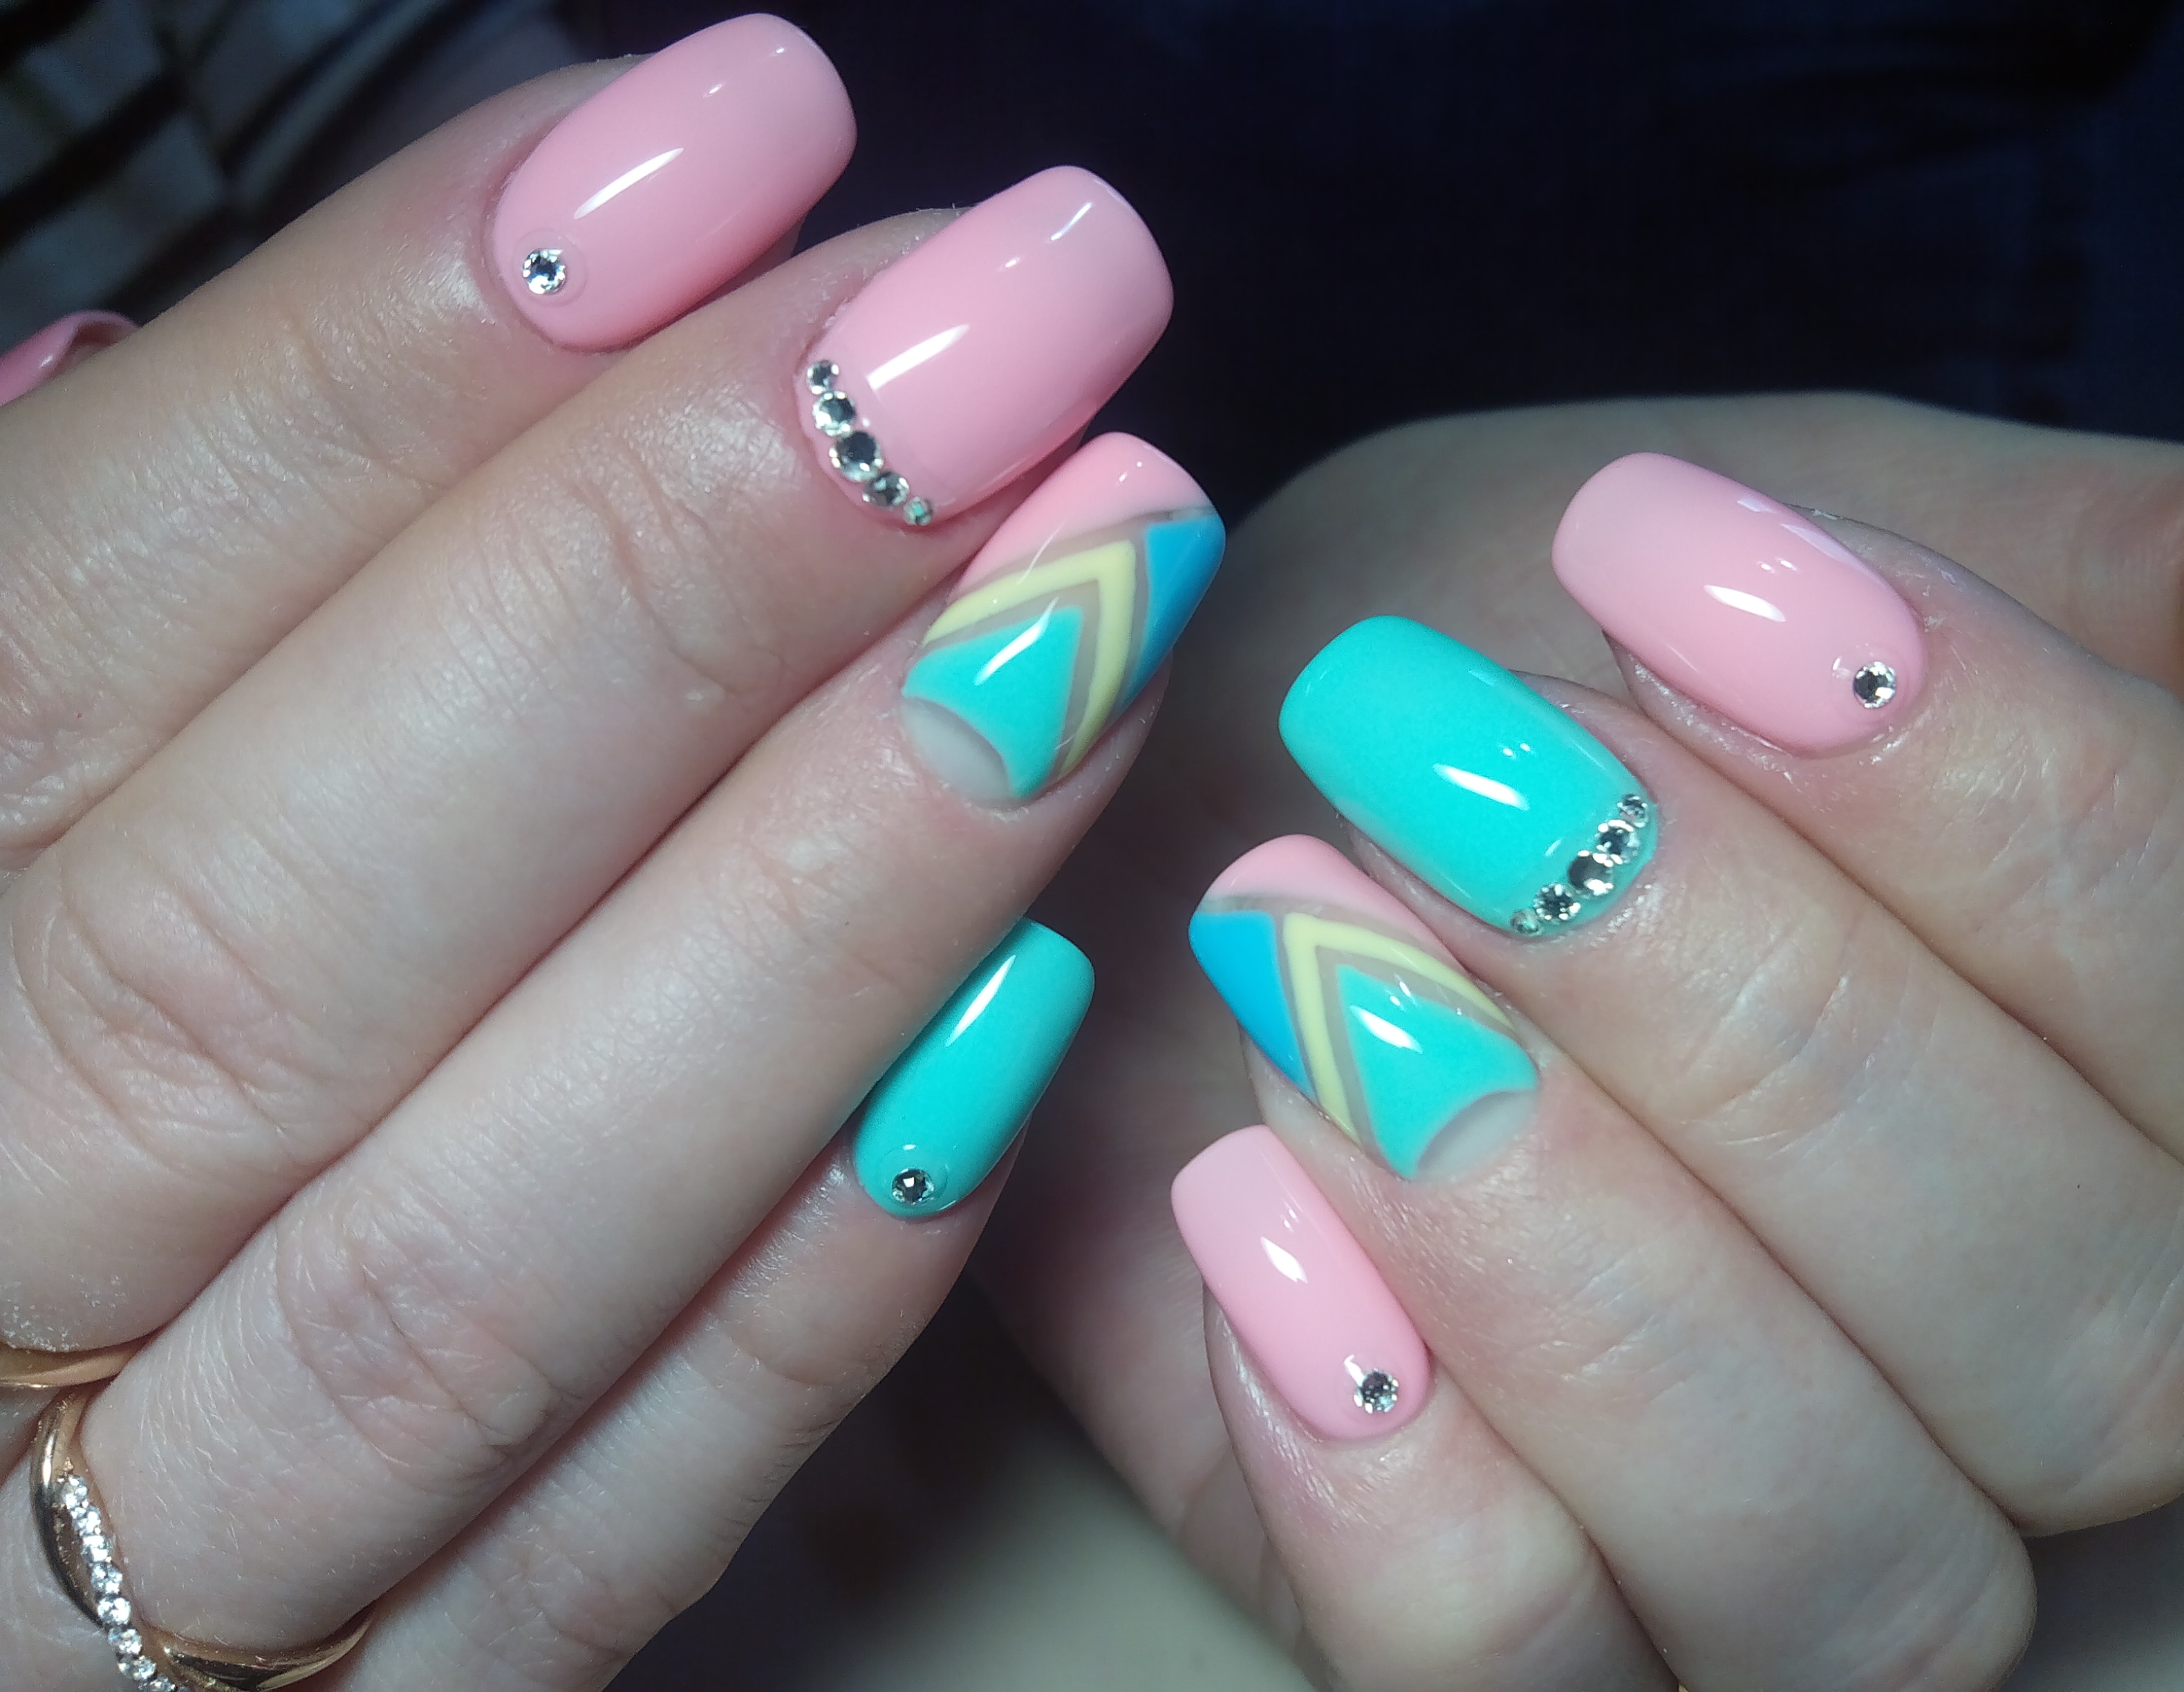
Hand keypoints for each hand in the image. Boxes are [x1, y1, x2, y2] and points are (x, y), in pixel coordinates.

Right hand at [0, 19, 1205, 1688]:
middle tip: (1026, 313)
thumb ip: (76, 619)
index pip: (72, 611)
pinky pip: (602, 1539)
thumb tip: (269, 333)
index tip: (733, 129)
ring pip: (473, 1242)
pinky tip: (1030, 1019)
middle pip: (278, 921)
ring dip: (818, 905)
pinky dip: (810, 1293)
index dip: (393, 355)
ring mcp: (123, 1557)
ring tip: (1105, 597)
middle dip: (665, 584)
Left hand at [989, 393, 2183, 1689]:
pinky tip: (1247, 1187)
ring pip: (1839, 1553)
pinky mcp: (1511, 1624)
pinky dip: (1382, 1452)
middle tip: (1464, 763)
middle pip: (2087, 1321)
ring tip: (1311, 943)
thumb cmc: (1528, 667)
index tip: (1658, 563)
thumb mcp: (1823, 534)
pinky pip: (1509, 1668)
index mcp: (2167, 1101)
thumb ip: (2149, 595)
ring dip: (1559, 1225)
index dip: (1993, 787)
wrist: (1241, 781)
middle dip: (1749, 1002)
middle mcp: (2032, 1369)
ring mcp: (1778, 1541)